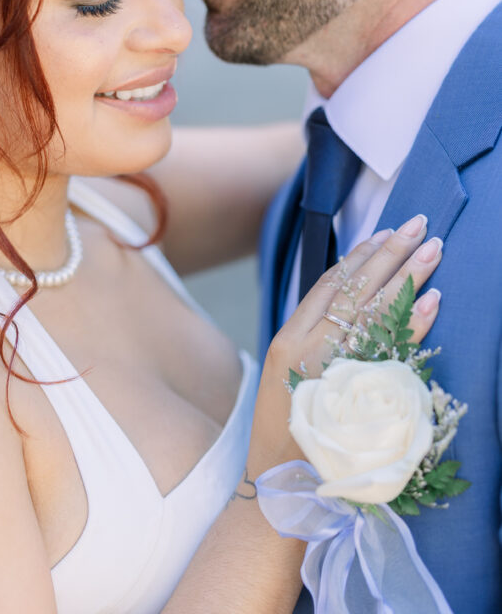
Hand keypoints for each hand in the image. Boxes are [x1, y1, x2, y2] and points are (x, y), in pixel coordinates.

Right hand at [249, 215, 441, 474]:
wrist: (277, 486)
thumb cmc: (287, 431)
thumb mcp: (289, 377)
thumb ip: (314, 341)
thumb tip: (356, 304)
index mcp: (288, 339)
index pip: (327, 286)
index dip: (358, 256)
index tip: (384, 232)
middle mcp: (306, 349)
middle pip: (354, 290)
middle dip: (389, 254)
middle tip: (419, 226)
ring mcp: (331, 371)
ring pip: (373, 312)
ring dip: (408, 278)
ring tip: (433, 251)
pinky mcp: (355, 396)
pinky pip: (391, 351)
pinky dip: (413, 324)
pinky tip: (433, 303)